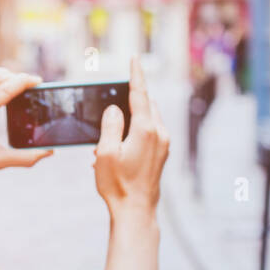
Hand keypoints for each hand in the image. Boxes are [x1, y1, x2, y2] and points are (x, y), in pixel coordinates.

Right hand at [93, 57, 168, 218]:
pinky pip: (149, 132)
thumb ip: (110, 125)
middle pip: (145, 105)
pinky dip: (135, 132)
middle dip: (130, 102)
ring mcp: (164, 144)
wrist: (136, 211)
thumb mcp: (106, 153)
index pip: (140, 94)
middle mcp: (159, 133)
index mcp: (145, 130)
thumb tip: (115, 109)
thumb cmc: (118, 185)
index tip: (135, 59)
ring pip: (148, 118)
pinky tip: (120, 149)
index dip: (136, 75)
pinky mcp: (162, 154)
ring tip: (111, 140)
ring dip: (132, 120)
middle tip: (112, 112)